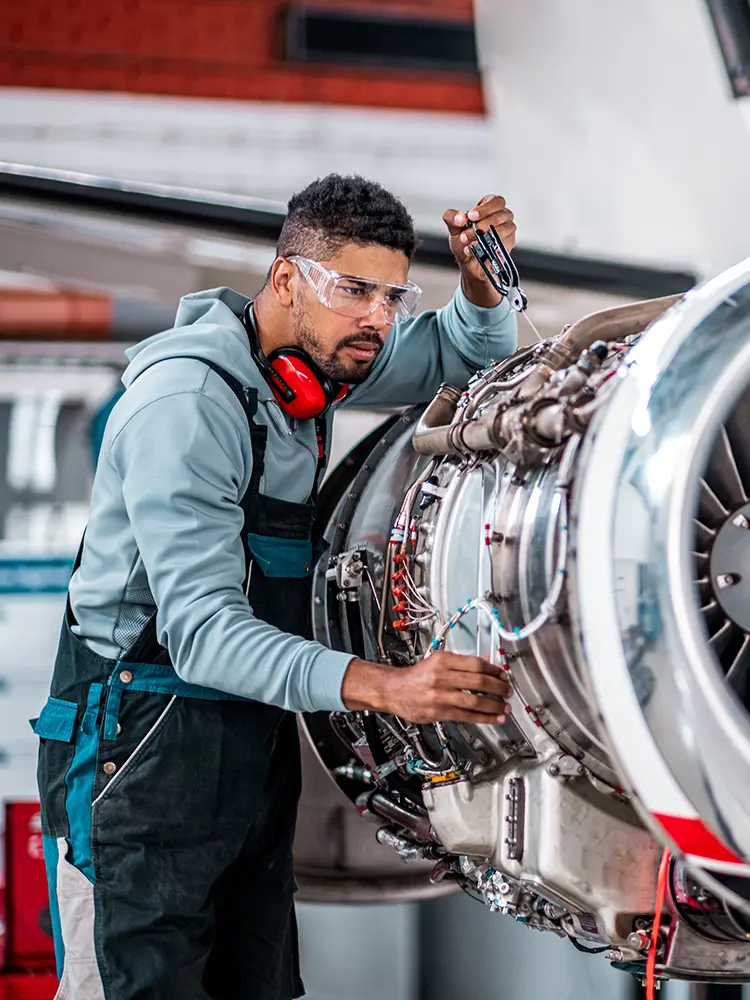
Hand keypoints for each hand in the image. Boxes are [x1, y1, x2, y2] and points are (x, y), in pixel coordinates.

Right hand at [341, 652, 511, 724]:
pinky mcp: (439, 712)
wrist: (394, 690)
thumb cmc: (417, 676)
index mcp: (443, 660)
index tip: (503, 675)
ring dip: (494, 705)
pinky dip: (484, 718)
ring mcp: (440, 695)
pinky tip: (493, 718)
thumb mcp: (438, 661)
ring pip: (475, 701)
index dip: (494, 671)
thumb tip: (486, 665)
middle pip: (478, 682)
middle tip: (508, 691)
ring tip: (504, 707)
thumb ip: (461, 664)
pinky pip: (466, 716)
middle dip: (498, 688)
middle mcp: (442, 676)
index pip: (476, 664)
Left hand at [442, 194, 516, 307]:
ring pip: (500, 231)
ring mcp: (508, 230)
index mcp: (491, 206)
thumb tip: (461, 218)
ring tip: (467, 243)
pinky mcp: (508, 245)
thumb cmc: (464, 241)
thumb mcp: (453, 227)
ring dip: (481, 238)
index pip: (496, 201)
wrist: (468, 262)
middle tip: (465, 235)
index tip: (471, 216)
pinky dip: (485, 248)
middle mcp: (503, 216)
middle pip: (499, 216)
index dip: (485, 208)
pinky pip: (500, 245)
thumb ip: (452, 218)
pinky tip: (474, 250)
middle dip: (480, 226)